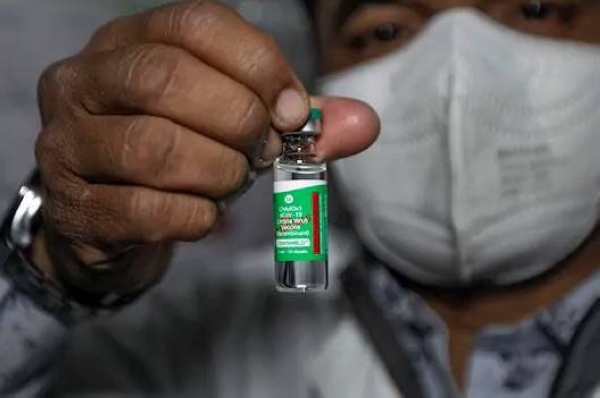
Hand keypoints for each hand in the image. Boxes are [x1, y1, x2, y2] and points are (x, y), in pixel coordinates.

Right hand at [34, 0, 379, 295]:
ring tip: (231, 182)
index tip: (292, 112)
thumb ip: (294, 118)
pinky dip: (195, 217)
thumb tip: (364, 124)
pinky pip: (146, 210)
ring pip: (155, 148)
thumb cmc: (178, 153)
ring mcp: (67, 144)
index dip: (258, 65)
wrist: (110, 216)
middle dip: (238, 120)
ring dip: (218, 173)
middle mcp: (84, 81)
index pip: (197, 24)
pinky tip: (204, 215)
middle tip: (264, 151)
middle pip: (167, 80)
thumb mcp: (230, 119)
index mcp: (129, 42)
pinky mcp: (73, 206)